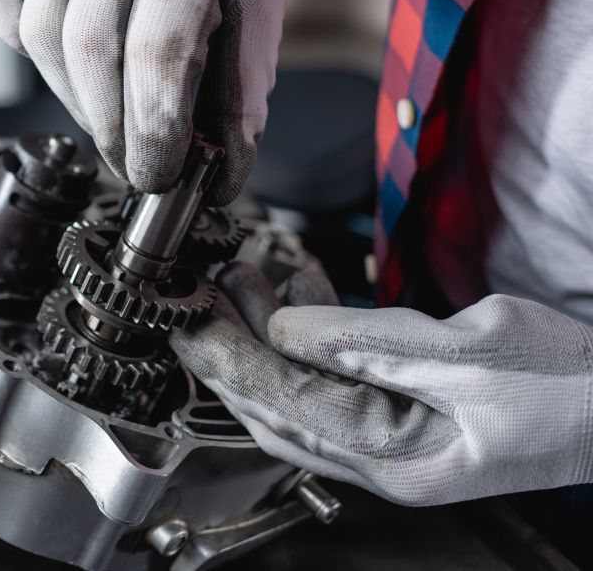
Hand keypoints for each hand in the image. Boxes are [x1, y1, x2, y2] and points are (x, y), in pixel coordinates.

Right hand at [0, 0, 283, 201]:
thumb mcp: (254, 14)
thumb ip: (238, 96)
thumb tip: (217, 178)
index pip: (158, 52)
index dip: (154, 131)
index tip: (159, 176)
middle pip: (91, 50)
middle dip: (113, 129)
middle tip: (137, 166)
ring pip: (44, 38)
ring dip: (77, 101)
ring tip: (115, 117)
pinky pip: (11, 17)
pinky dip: (35, 57)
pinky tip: (76, 68)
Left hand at [173, 263, 592, 505]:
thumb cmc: (573, 387)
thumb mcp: (470, 353)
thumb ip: (368, 341)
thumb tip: (286, 326)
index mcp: (396, 460)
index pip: (284, 406)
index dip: (228, 360)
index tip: (188, 322)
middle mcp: (383, 462)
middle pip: (277, 405)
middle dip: (233, 349)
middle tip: (199, 298)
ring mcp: (392, 442)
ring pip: (300, 390)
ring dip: (267, 336)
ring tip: (242, 280)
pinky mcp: (403, 415)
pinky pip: (336, 380)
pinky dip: (312, 338)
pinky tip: (301, 295)